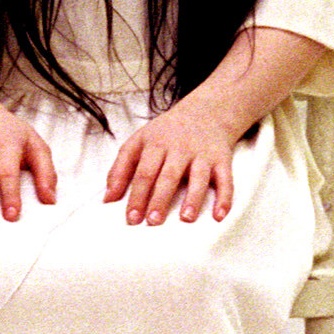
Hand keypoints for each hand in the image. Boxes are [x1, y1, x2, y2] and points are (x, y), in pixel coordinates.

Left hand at [105, 99, 240, 224]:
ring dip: (193, 199)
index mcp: (156, 144)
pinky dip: (225, 198)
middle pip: (168, 176)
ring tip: (185, 219)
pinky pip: (225, 180)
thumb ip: (120, 169)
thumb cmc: (167, 132)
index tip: (131, 218)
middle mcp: (179, 148)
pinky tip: (219, 215)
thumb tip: (108, 199)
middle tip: (153, 222)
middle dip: (160, 199)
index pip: (143, 172)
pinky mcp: (222, 160)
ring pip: (198, 177)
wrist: (206, 112)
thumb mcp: (139, 142)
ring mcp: (202, 154)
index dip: (137, 196)